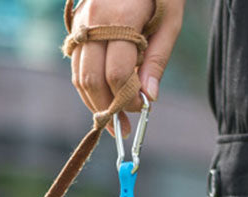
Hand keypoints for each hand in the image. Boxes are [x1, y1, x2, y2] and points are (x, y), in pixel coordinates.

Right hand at [67, 0, 184, 132]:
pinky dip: (88, 89)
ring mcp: (81, 24)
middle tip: (123, 128)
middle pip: (92, 79)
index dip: (127, 98)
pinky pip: (77, 67)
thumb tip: (150, 98)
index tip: (140, 109)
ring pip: (79, 77)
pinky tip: (104, 99)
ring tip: (113, 120)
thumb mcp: (170, 18)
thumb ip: (158, 59)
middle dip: (107, 109)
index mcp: (121, 16)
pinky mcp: (76, 29)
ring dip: (94, 104)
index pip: (117, 73)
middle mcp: (94, 21)